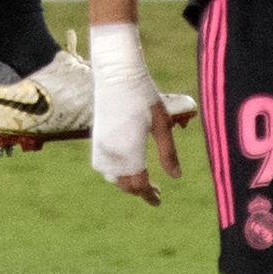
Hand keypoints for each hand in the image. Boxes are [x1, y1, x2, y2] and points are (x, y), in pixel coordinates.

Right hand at [89, 22, 180, 205]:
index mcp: (130, 150)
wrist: (116, 73)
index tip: (158, 200)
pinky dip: (113, 171)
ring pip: (111, 176)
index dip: (149, 195)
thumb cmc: (144, 96)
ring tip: (141, 179)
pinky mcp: (96, 137)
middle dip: (139, 190)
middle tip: (155, 192)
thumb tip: (176, 177)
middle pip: (124, 183)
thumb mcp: (161, 123)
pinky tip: (125, 166)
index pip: (139, 183)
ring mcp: (101, 145)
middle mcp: (112, 152)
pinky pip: (102, 165)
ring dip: (125, 181)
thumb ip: (168, 152)